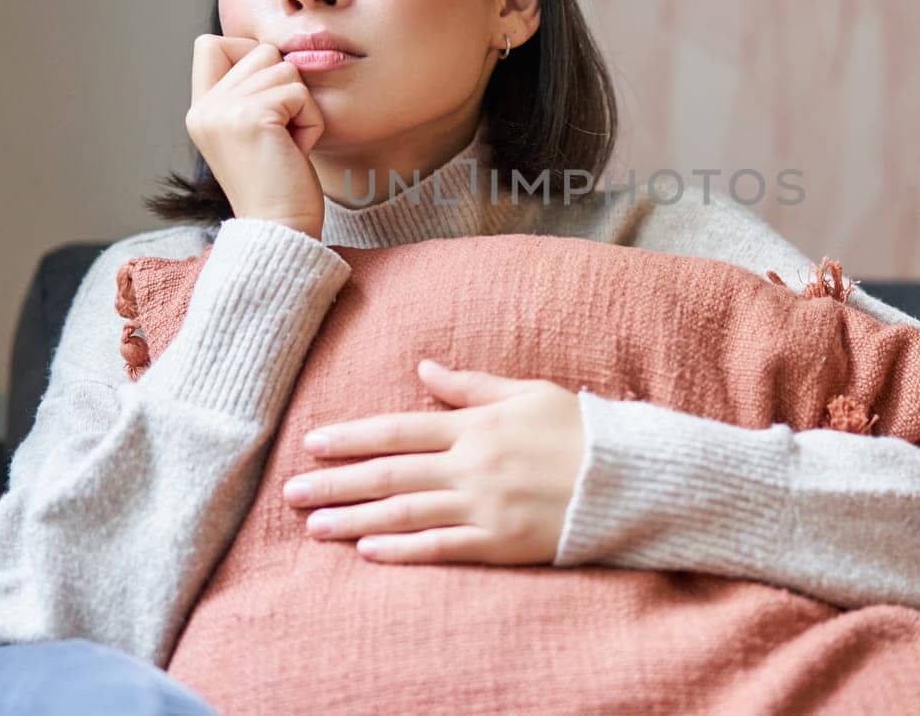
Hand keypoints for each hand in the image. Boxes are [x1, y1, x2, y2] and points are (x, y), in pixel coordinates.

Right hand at [186, 34, 325, 237]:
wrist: (281, 230)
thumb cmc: (280, 185)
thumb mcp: (253, 132)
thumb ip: (250, 92)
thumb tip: (273, 50)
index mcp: (199, 110)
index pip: (210, 44)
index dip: (248, 56)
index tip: (267, 103)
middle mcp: (204, 108)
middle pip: (260, 51)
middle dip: (286, 88)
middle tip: (280, 136)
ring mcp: (223, 111)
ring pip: (283, 67)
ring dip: (301, 106)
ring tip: (287, 145)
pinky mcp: (251, 117)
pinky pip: (300, 93)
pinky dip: (310, 122)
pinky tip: (296, 152)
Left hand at [282, 360, 585, 564]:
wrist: (628, 478)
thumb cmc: (578, 430)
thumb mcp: (526, 392)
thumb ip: (471, 385)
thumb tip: (424, 368)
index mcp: (475, 425)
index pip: (398, 430)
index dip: (352, 438)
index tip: (312, 443)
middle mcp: (471, 465)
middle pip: (390, 474)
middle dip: (336, 482)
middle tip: (291, 492)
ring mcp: (484, 506)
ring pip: (405, 513)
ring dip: (355, 519)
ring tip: (315, 526)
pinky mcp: (500, 542)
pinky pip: (441, 547)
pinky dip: (403, 549)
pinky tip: (368, 552)